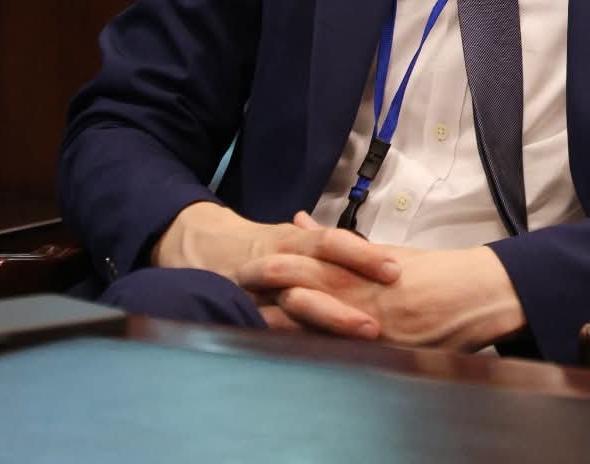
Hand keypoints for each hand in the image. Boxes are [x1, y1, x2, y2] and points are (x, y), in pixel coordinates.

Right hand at [151, 202, 401, 336]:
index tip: (396, 270)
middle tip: (380, 317)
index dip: (362, 256)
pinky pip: (265, 327)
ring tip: (359, 334)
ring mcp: (255, 288)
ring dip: (326, 318)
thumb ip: (320, 244)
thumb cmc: (253, 242)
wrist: (194, 241)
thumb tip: (368, 251)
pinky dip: (287, 339)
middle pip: (314, 273)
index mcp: (290, 239)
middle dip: (346, 297)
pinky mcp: (239, 310)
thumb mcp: (286, 236)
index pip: (329, 243)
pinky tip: (311, 354)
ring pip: (292, 304)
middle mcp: (274, 260)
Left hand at [242, 213, 525, 350]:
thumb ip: (335, 242)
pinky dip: (314, 353)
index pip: (298, 267)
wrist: (474, 293)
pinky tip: (288, 360)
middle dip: (262, 300)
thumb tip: (297, 222)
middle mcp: (356, 292)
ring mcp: (368, 323)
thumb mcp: (380, 252)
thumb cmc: (428, 272)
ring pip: (313, 324)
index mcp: (353, 267)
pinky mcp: (383, 349)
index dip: (263, 273)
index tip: (234, 275)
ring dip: (278, 329)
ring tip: (243, 328)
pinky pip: (342, 353)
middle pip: (297, 295)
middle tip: (225, 298)